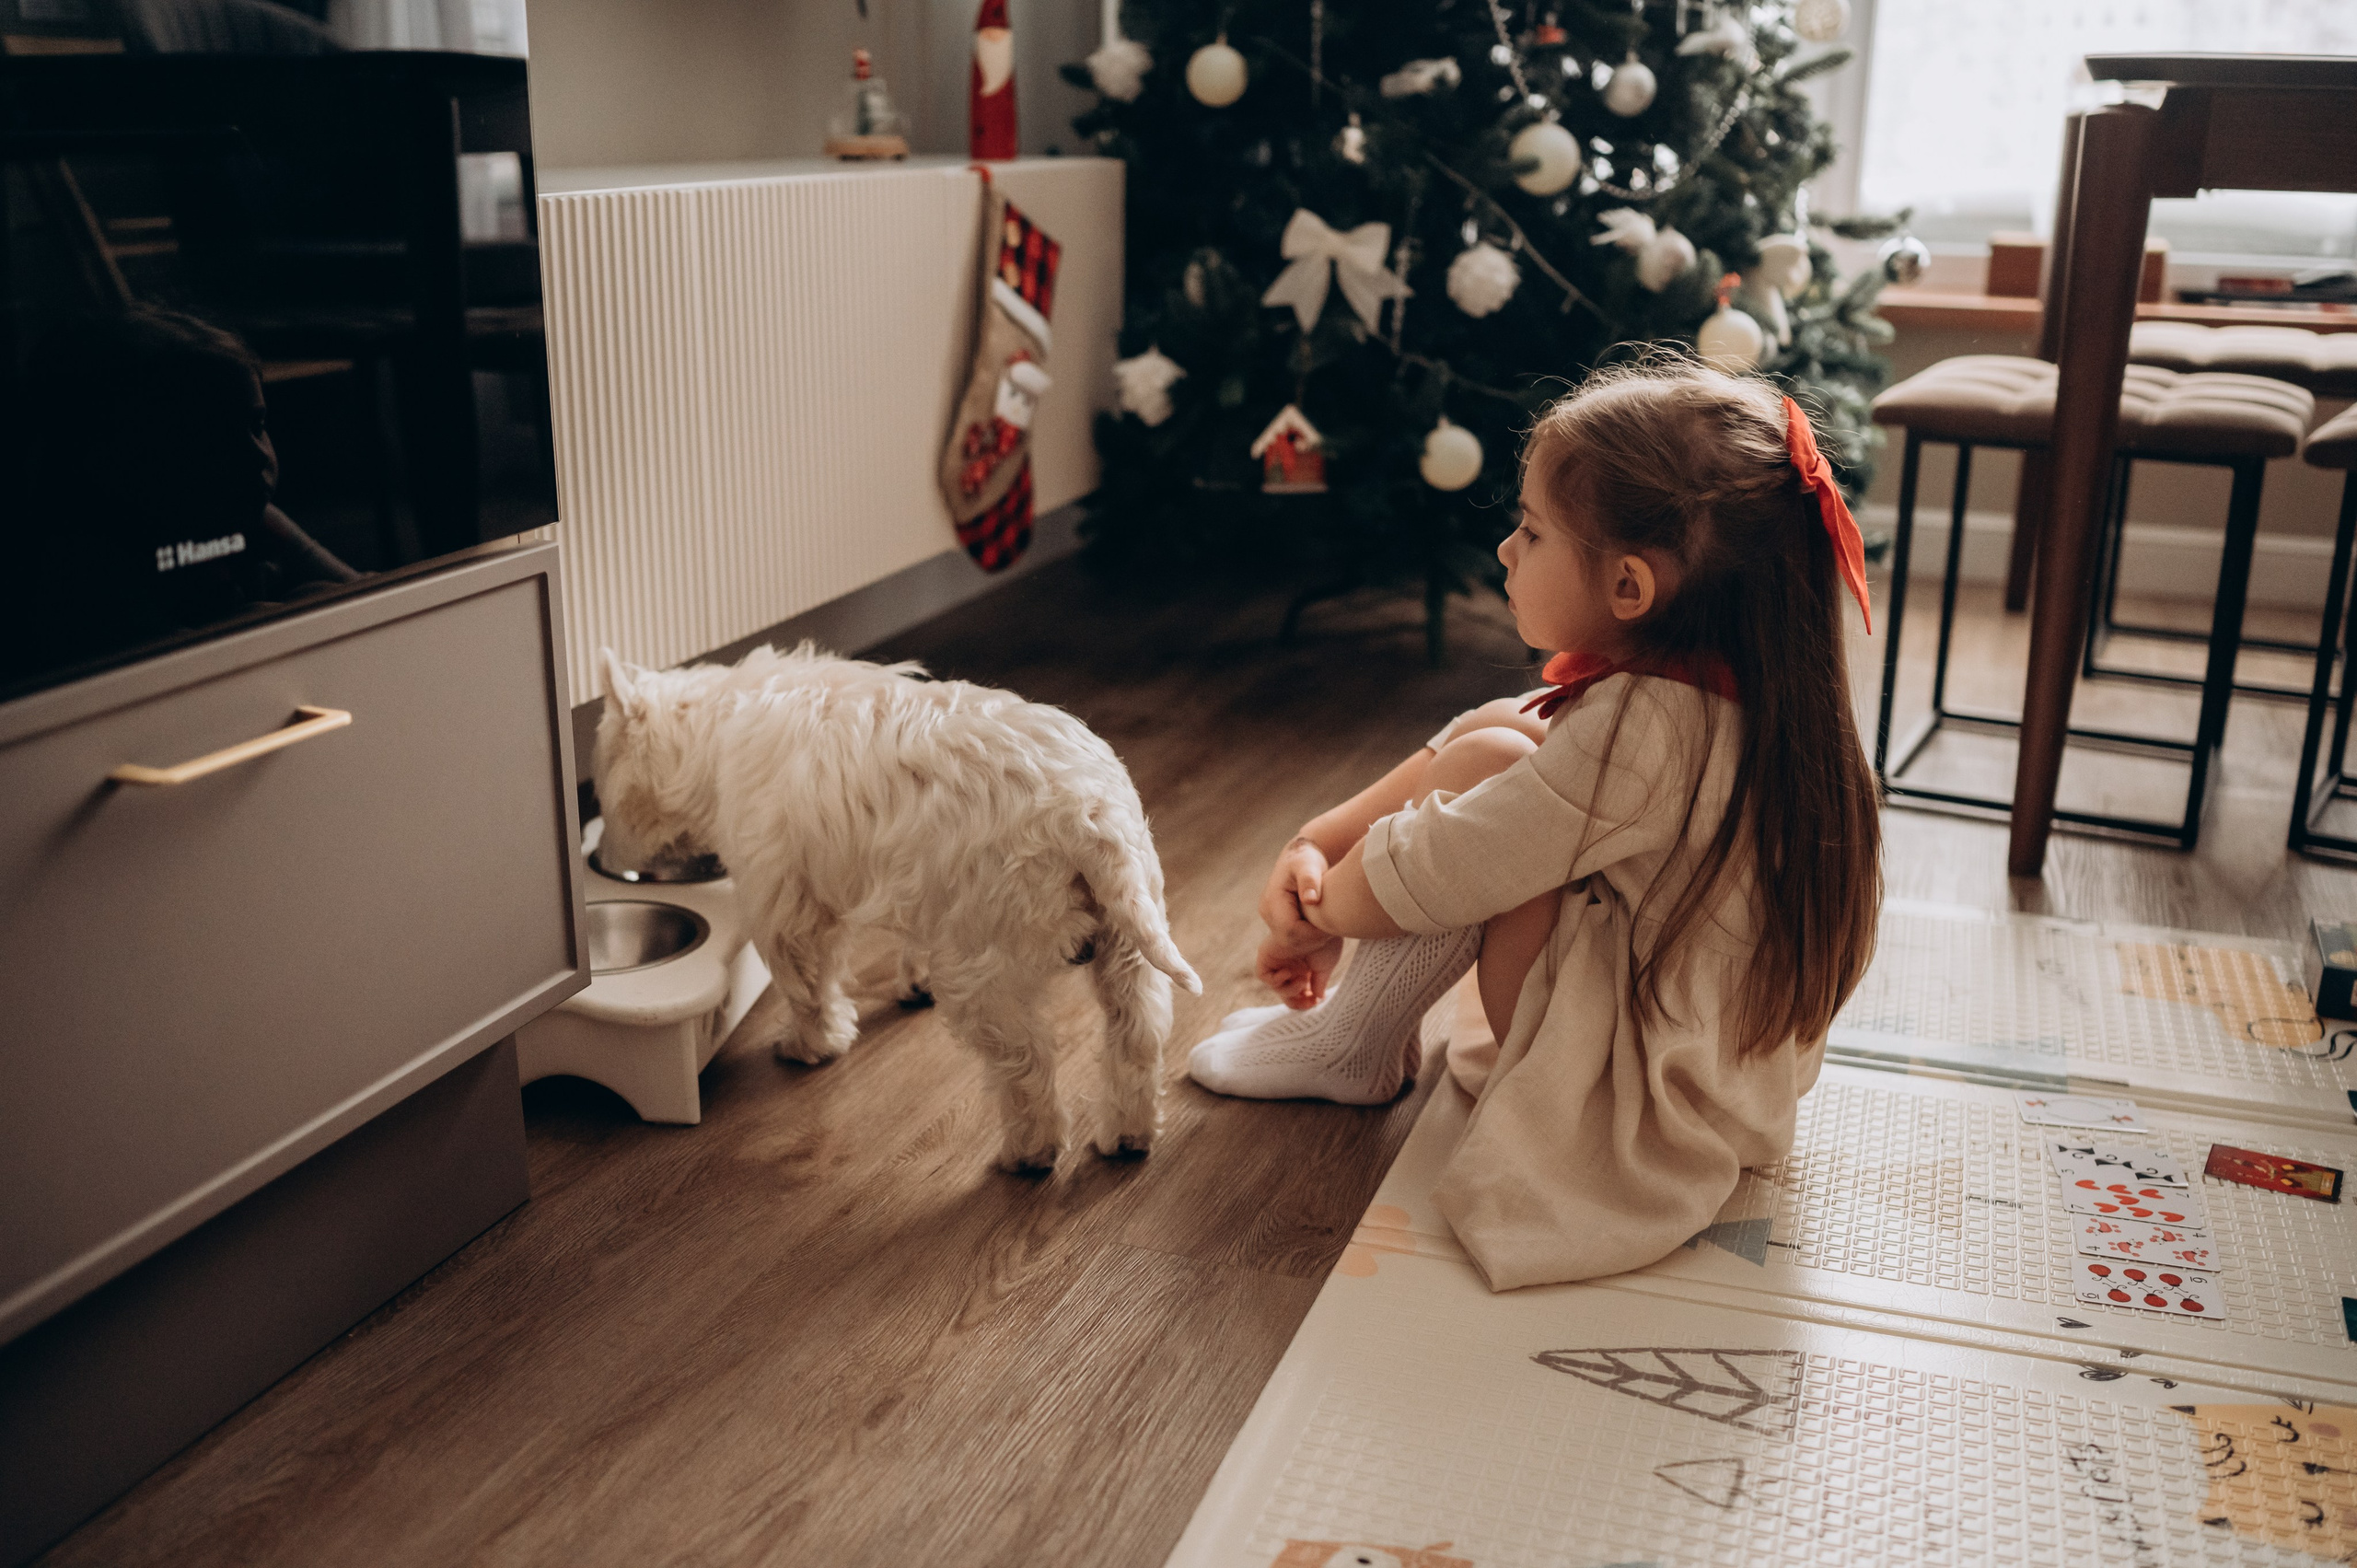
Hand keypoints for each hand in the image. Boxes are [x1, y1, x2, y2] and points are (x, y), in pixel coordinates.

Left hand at [1256, 930, 1342, 1008]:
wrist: (1319, 926)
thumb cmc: (1325, 942)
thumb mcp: (1325, 966)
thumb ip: (1319, 982)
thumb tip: (1318, 997)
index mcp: (1302, 967)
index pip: (1298, 991)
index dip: (1304, 1002)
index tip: (1316, 1003)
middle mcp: (1290, 964)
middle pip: (1286, 992)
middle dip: (1296, 1001)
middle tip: (1310, 1002)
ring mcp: (1278, 960)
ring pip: (1276, 987)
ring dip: (1289, 989)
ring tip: (1303, 979)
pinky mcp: (1268, 954)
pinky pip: (1263, 975)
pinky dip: (1275, 979)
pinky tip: (1288, 972)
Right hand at [1259, 836, 1332, 952]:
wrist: (1300, 858)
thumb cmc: (1307, 860)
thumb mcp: (1309, 865)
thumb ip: (1310, 880)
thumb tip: (1311, 899)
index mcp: (1272, 901)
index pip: (1290, 930)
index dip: (1311, 934)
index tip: (1330, 926)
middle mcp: (1267, 913)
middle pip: (1289, 941)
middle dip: (1312, 940)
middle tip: (1332, 929)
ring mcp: (1271, 920)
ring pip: (1290, 944)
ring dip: (1310, 942)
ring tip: (1327, 928)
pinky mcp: (1278, 923)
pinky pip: (1292, 941)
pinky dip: (1308, 940)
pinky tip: (1321, 931)